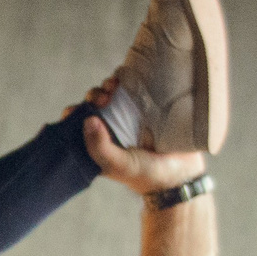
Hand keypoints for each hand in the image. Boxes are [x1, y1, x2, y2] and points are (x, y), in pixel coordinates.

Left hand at [78, 80, 208, 196]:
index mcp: (97, 146)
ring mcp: (126, 119)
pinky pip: (130, 91)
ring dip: (105, 87)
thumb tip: (87, 120)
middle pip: (91, 106)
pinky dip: (123, 82)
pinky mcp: (144, 109)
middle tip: (103, 99)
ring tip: (113, 87)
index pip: (75, 126)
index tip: (81, 109)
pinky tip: (122, 81)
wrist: (182, 172)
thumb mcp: (119, 164)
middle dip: (92, 97)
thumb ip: (100, 148)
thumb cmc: (146, 174)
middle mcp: (109, 131)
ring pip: (108, 95)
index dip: (74, 113)